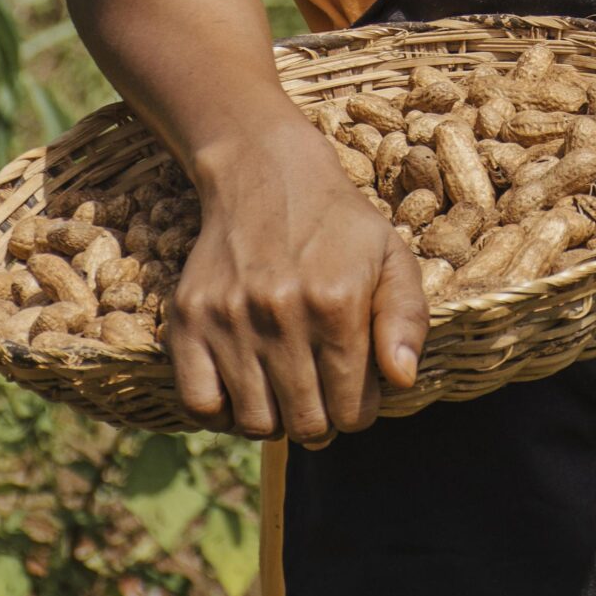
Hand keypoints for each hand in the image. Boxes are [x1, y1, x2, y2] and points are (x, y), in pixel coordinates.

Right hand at [168, 113, 427, 445]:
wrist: (265, 171)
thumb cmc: (337, 222)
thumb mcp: (390, 256)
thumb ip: (407, 319)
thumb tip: (401, 381)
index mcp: (337, 302)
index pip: (353, 410)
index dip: (359, 408)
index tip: (354, 388)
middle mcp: (281, 314)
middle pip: (306, 425)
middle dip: (322, 420)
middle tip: (321, 393)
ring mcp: (229, 318)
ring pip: (255, 423)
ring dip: (276, 418)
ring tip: (286, 388)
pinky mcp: (187, 319)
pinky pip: (199, 405)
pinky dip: (222, 412)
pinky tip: (243, 389)